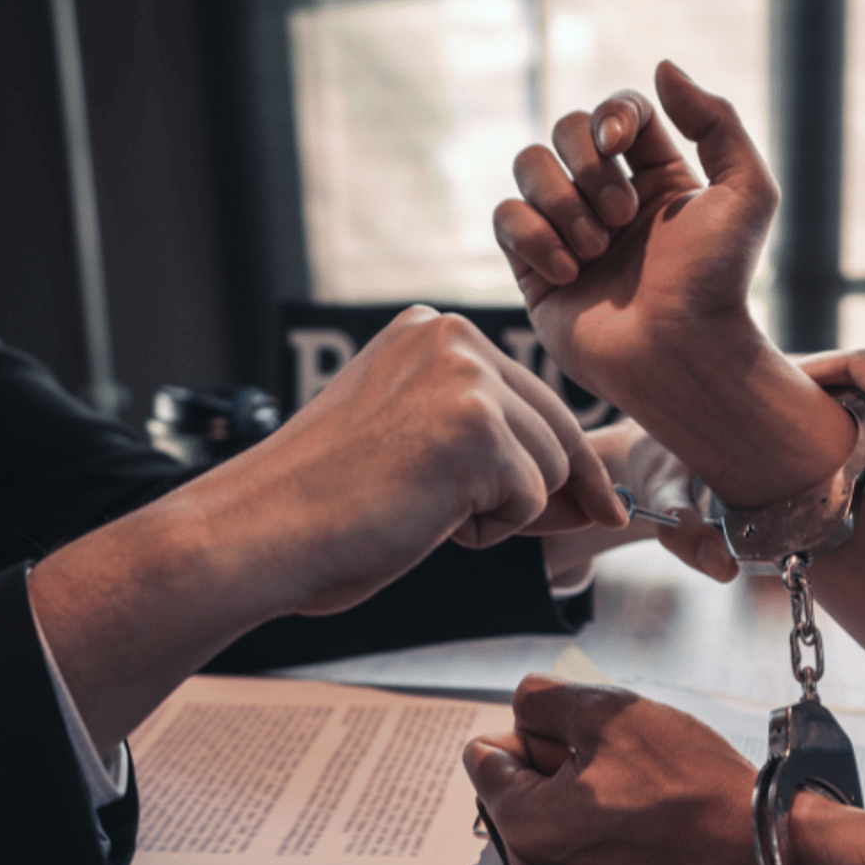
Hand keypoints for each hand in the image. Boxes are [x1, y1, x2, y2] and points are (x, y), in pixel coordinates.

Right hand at [228, 306, 624, 616]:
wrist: (262, 532)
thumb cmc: (328, 509)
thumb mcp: (416, 449)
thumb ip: (490, 445)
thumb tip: (597, 496)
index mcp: (431, 331)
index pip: (531, 397)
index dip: (561, 459)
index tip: (601, 504)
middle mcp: (453, 336)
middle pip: (554, 429)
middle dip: (537, 491)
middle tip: (467, 523)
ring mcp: (465, 377)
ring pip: (548, 467)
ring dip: (500, 511)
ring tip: (419, 509)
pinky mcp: (476, 427)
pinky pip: (531, 500)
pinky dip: (488, 530)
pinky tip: (423, 517)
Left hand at [463, 678, 762, 864]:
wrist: (760, 847)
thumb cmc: (693, 788)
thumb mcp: (607, 712)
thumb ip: (541, 699)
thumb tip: (520, 708)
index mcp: (523, 828)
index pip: (481, 754)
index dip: (530, 729)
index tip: (580, 738)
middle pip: (513, 785)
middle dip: (552, 761)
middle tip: (616, 762)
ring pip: (547, 810)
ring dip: (579, 788)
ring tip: (636, 788)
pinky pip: (576, 841)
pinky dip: (600, 819)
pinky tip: (644, 813)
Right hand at [494, 64, 854, 506]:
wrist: (681, 355)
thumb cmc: (719, 282)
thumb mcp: (746, 191)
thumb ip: (715, 120)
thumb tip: (662, 67)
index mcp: (656, 177)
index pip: (617, 111)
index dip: (612, 114)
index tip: (621, 142)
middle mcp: (607, 200)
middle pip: (565, 129)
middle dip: (587, 166)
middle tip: (621, 219)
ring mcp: (566, 233)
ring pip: (528, 165)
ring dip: (561, 201)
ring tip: (595, 250)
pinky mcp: (532, 270)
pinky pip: (504, 217)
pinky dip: (533, 237)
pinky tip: (569, 273)